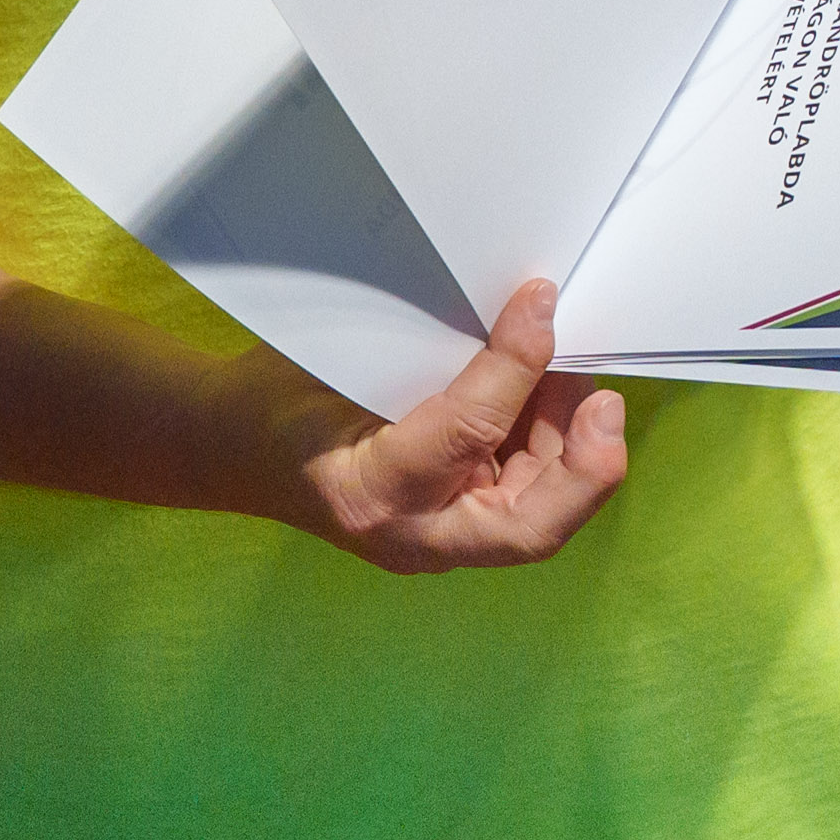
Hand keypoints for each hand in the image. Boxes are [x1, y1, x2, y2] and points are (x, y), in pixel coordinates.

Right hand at [257, 279, 627, 574]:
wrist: (236, 447)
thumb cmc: (278, 402)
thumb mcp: (341, 357)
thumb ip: (432, 346)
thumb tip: (526, 303)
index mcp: (373, 492)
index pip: (466, 434)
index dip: (513, 365)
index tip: (537, 303)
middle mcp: (415, 534)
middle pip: (530, 528)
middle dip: (584, 466)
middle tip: (604, 400)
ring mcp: (439, 536)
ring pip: (538, 513)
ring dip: (570, 446)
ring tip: (571, 374)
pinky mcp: (454, 518)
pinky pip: (522, 494)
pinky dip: (549, 447)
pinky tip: (549, 394)